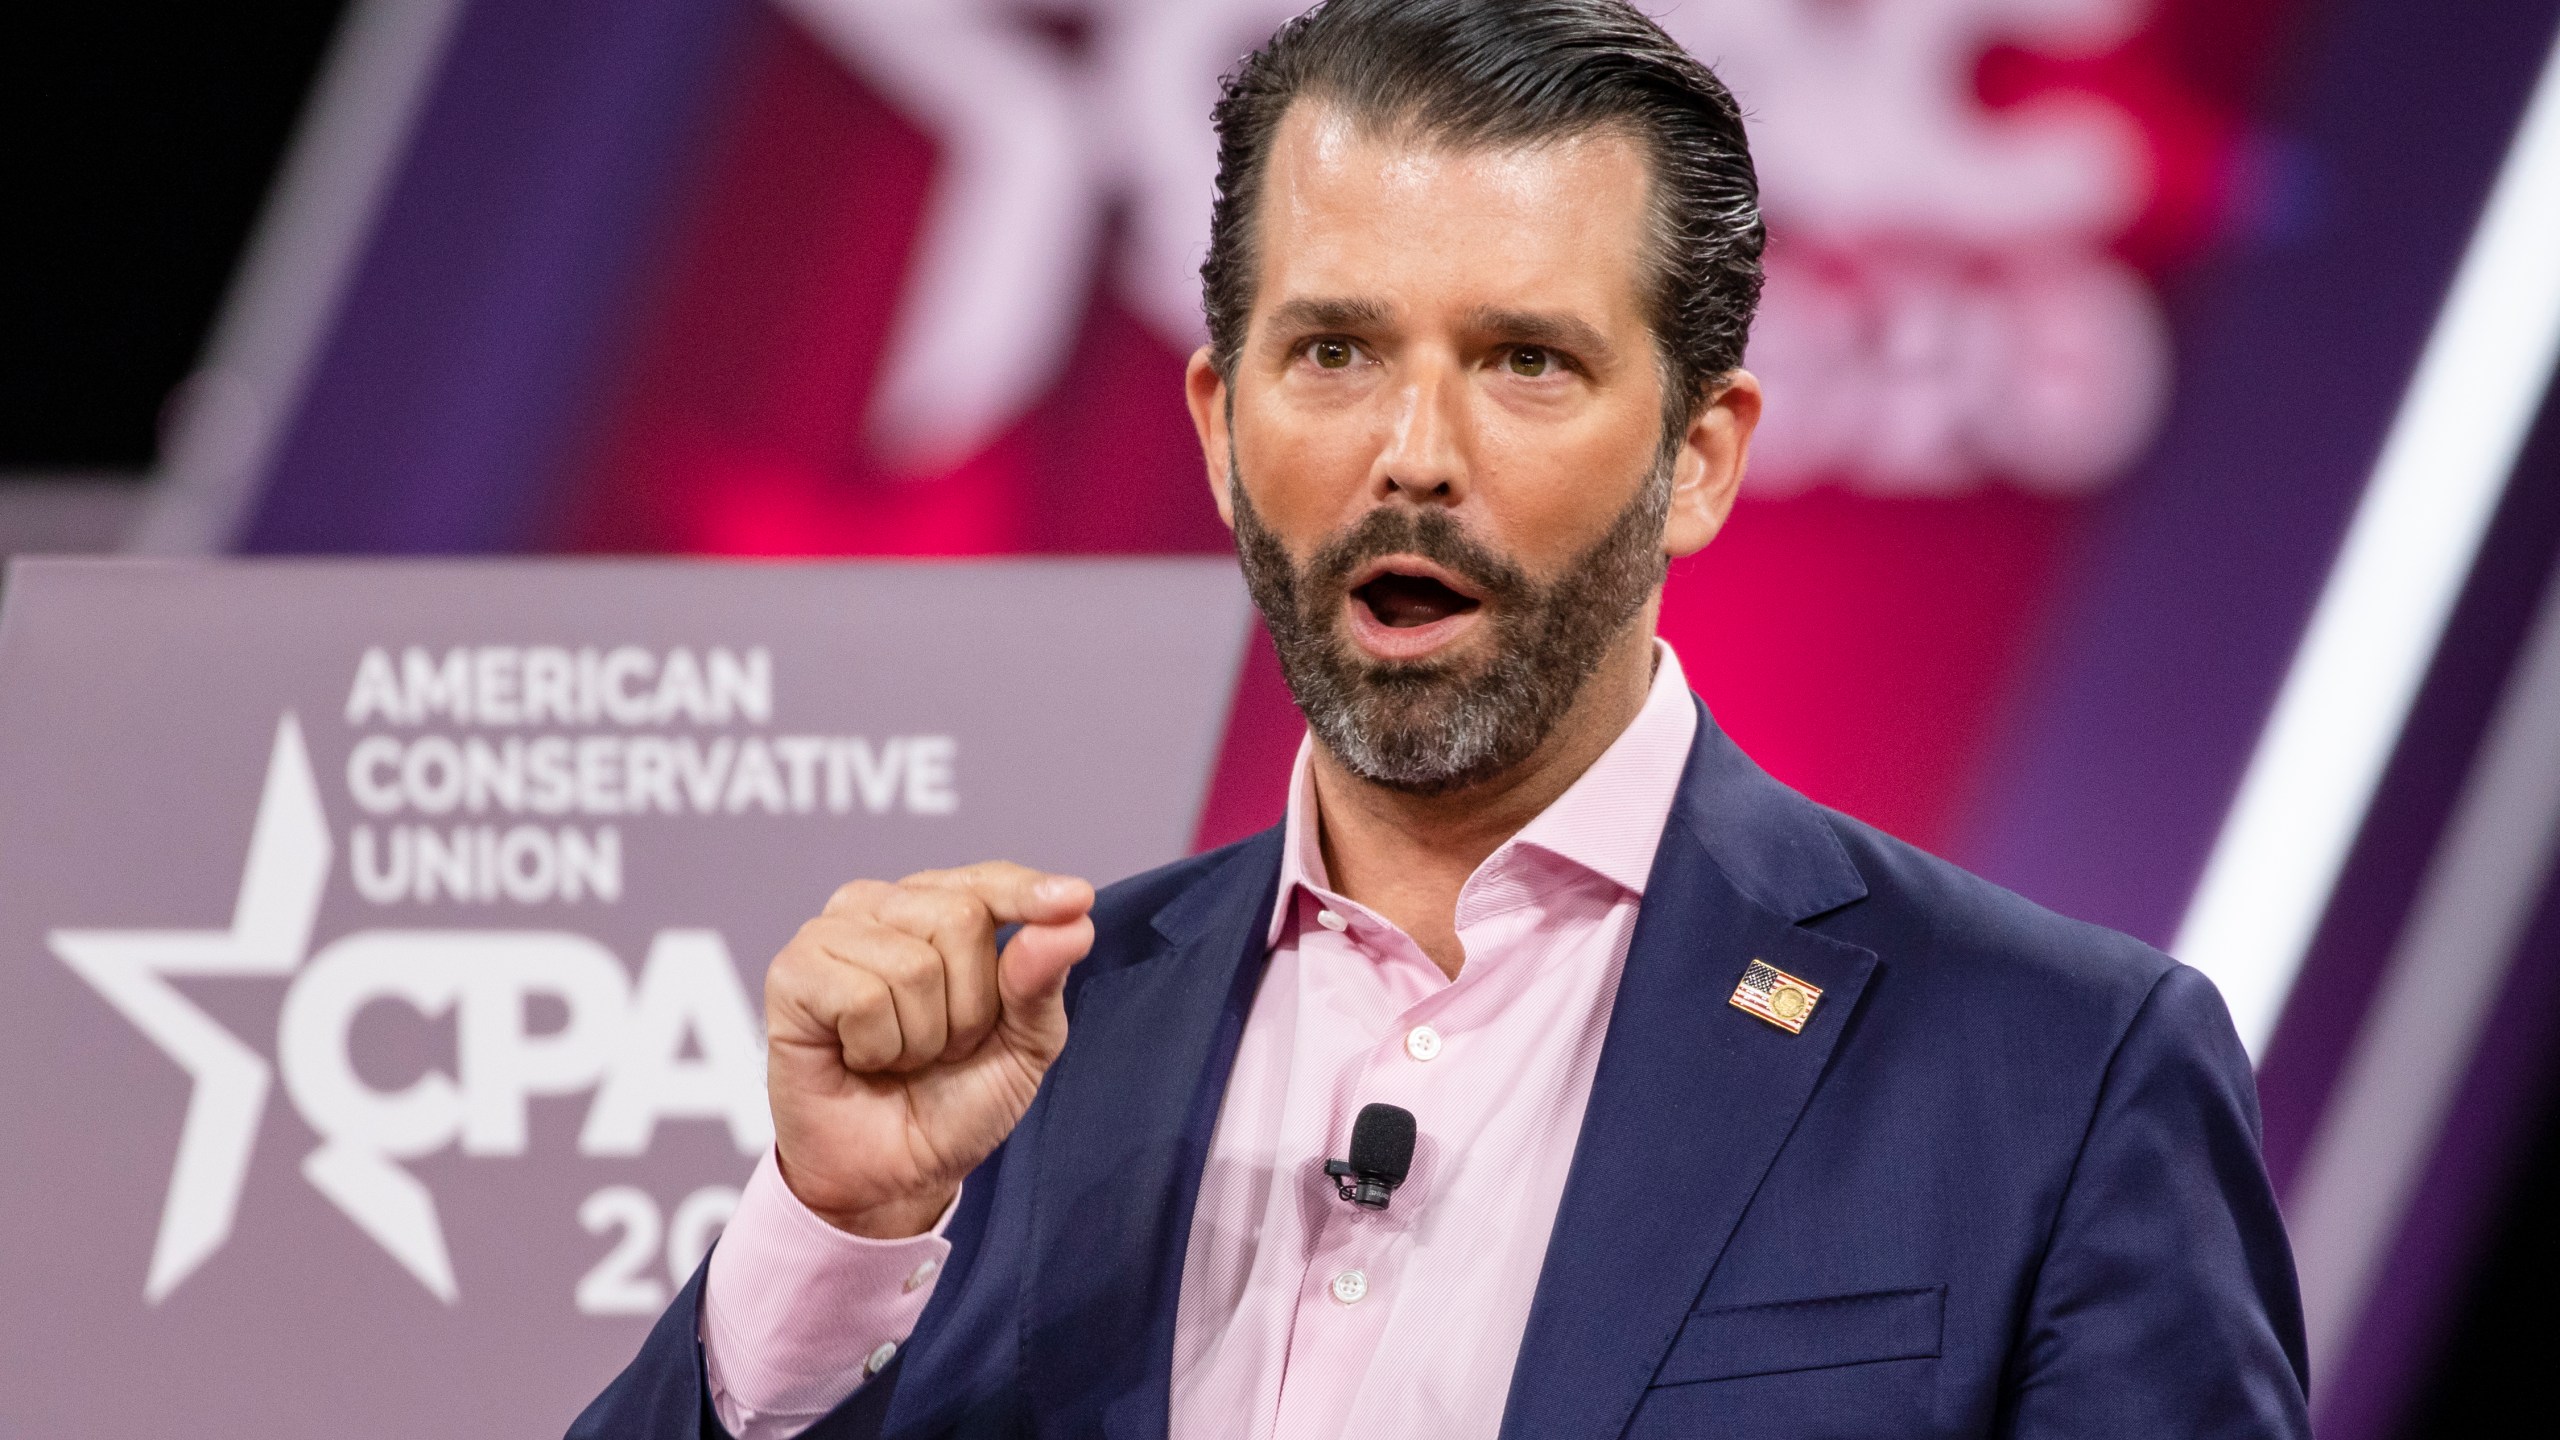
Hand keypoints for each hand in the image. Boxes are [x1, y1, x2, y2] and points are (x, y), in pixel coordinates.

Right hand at [763, 861, 1095, 1236]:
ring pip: (913, 964)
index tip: (1074, 901)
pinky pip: (862, 997)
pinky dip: (877, 1048)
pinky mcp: (791, 973)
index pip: (989, 880)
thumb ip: (1042, 984)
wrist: (894, 1177)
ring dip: (922, 1037)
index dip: (1030, 893)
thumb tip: (1072, 921)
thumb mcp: (1023, 1048)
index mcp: (939, 908)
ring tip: (899, 1057)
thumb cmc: (955, 1102)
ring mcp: (831, 933)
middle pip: (960, 918)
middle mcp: (882, 906)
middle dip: (970, 1008)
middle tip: (942, 1048)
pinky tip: (859, 1059)